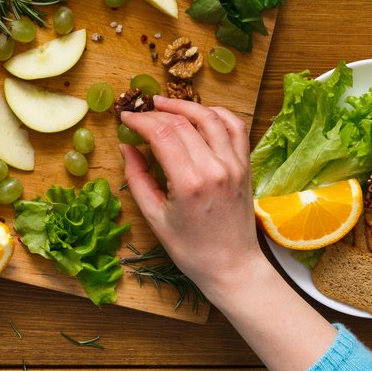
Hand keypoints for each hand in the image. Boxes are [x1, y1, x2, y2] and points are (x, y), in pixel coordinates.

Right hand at [118, 97, 262, 298]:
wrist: (232, 267)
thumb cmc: (191, 249)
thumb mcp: (154, 217)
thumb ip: (137, 178)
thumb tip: (126, 146)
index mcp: (189, 182)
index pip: (162, 133)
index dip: (140, 120)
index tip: (126, 118)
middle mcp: (215, 168)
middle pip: (182, 122)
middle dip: (157, 112)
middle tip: (140, 112)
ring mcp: (234, 165)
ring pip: (210, 117)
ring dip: (185, 105)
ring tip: (164, 104)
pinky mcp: (245, 166)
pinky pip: (235, 127)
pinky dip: (217, 114)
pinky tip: (199, 113)